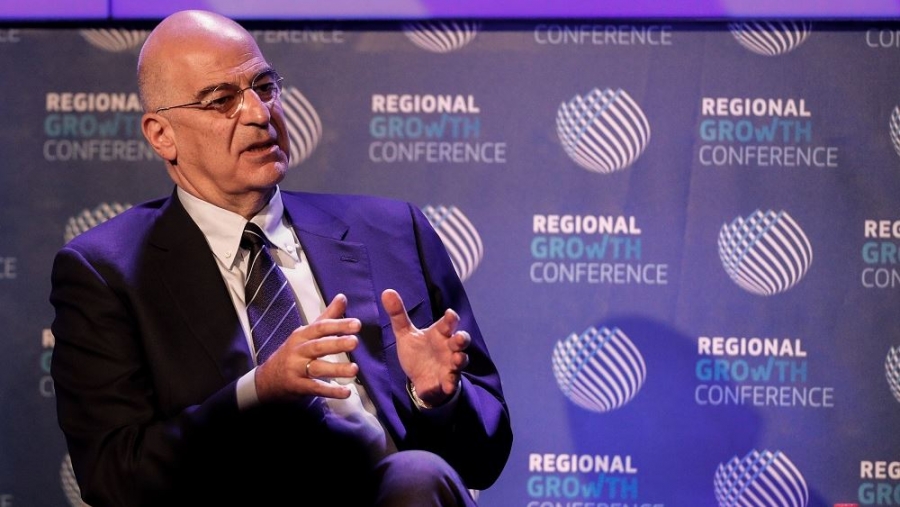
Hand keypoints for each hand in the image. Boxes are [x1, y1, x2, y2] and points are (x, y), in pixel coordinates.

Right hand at [254, 294, 360, 402]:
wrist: (267, 379)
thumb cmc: (293, 352)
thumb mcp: (307, 333)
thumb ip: (327, 316)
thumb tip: (343, 297)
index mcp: (302, 335)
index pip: (320, 327)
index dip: (338, 325)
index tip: (357, 324)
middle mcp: (298, 351)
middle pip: (318, 346)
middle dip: (336, 344)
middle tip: (355, 342)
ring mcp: (296, 369)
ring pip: (317, 368)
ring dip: (336, 369)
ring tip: (354, 369)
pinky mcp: (297, 386)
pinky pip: (315, 388)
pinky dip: (331, 391)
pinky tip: (346, 392)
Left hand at [382, 288, 469, 405]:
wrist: (419, 377)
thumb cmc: (417, 351)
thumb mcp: (405, 333)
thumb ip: (398, 314)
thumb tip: (387, 292)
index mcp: (439, 333)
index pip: (448, 323)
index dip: (450, 318)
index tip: (450, 314)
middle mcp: (448, 347)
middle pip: (460, 340)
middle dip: (462, 339)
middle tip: (459, 338)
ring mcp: (449, 365)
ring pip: (461, 360)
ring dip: (460, 359)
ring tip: (457, 359)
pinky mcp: (447, 381)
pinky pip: (452, 382)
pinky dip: (450, 383)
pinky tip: (447, 385)